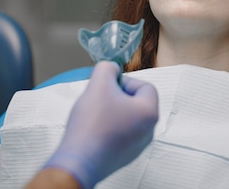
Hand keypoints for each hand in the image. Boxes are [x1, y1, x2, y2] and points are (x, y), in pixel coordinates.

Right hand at [43, 61, 158, 188]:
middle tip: (99, 98)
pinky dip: (107, 127)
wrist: (79, 160)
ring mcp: (137, 146)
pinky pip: (120, 133)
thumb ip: (107, 68)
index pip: (145, 86)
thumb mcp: (98, 84)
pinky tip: (92, 129)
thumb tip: (111, 69)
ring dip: (111, 111)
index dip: (125, 81)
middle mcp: (148, 131)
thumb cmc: (92, 123)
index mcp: (149, 112)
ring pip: (127, 118)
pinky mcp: (124, 156)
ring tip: (94, 114)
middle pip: (136, 102)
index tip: (108, 85)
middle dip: (117, 96)